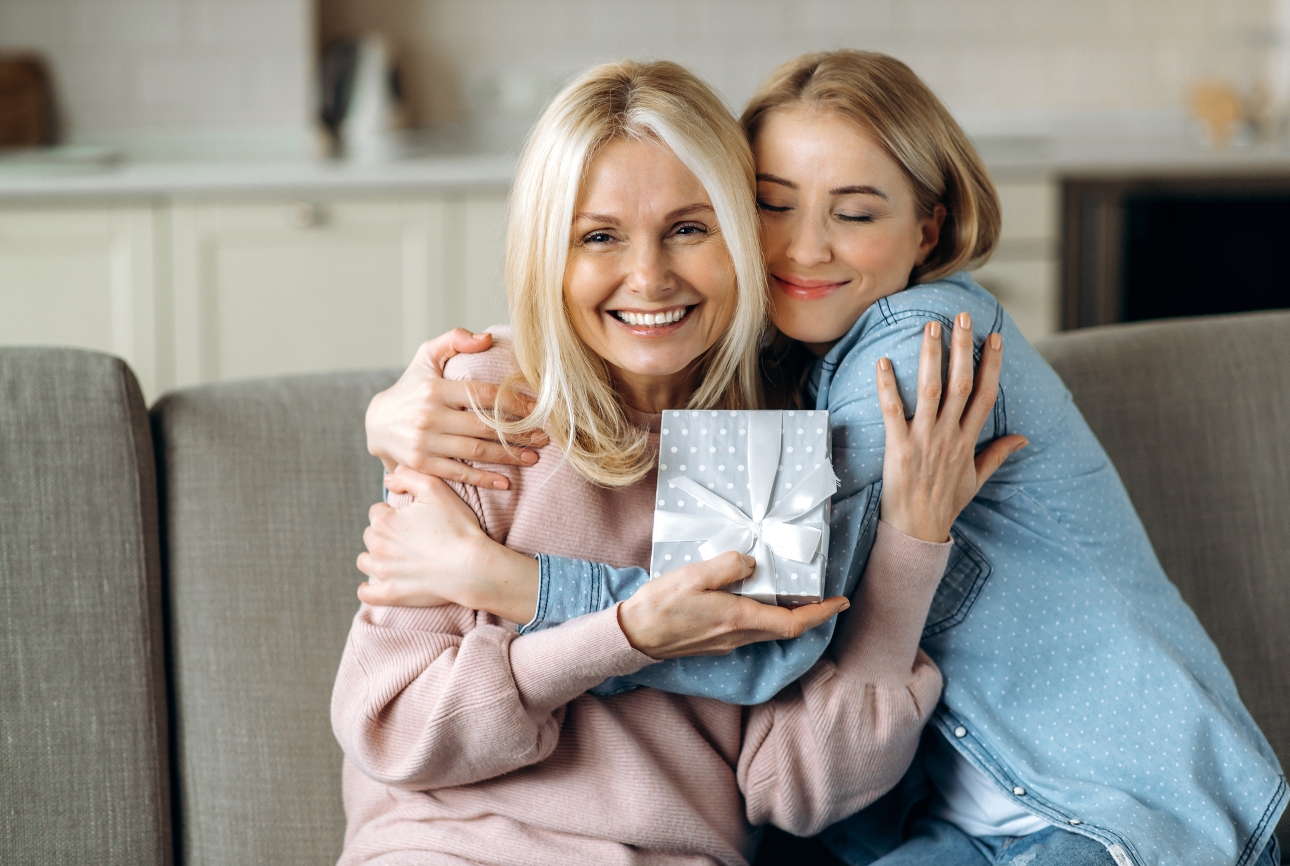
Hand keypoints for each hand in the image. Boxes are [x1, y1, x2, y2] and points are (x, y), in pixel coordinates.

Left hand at [357, 467, 539, 622]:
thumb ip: (407, 475)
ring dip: (376, 557)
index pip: (377, 511)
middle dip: (385, 534)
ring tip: (396, 556)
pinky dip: (369, 588)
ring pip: (366, 561)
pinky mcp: (391, 594)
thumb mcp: (435, 487)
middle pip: (371, 535)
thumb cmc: (457, 526)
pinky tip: (378, 582)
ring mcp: (383, 573)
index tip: (412, 518)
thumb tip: (389, 479)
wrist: (472, 566)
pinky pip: (367, 593)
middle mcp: (378, 547)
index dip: (394, 512)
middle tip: (409, 537)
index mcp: (384, 521)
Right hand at [365, 328, 546, 488]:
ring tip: (533, 457)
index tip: (539, 408)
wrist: (377, 423)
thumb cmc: (411, 386)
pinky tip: (507, 482)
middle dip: (519, 433)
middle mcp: (429, 416)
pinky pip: (459, 474)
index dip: (515, 402)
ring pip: (476, 451)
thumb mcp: (426, 356)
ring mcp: (424, 443)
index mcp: (434, 389)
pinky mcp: (422, 465)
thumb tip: (487, 339)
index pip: (484, 395)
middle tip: (544, 437)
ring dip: (509, 456)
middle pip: (485, 426)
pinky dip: (484, 480)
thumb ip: (454, 339)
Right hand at [618, 552, 850, 658]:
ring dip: (788, 614)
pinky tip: (757, 599)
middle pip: (785, 628)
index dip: (821, 613)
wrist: (633, 636)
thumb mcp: (693, 576)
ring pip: (768, 629)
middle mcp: (737, 635)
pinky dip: (765, 615)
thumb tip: (750, 563)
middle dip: (810, 613)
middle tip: (825, 595)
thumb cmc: (659, 606)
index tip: (841, 602)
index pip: (792, 622)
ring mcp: (727, 642)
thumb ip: (727, 565)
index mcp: (738, 618)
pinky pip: (751, 629)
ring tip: (795, 592)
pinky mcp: (716, 642)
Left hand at [876, 313, 1027, 542]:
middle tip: (961, 317)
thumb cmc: (944, 505)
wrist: (917, 531)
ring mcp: (924, 441)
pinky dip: (887, 387)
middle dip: (962, 349)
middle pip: (961, 384)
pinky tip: (882, 362)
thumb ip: (997, 454)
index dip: (991, 365)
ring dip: (931, 357)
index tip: (995, 337)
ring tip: (930, 327)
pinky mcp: (898, 448)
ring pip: (931, 391)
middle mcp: (949, 436)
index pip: (985, 395)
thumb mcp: (976, 479)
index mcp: (968, 441)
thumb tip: (1023, 437)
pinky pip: (893, 412)